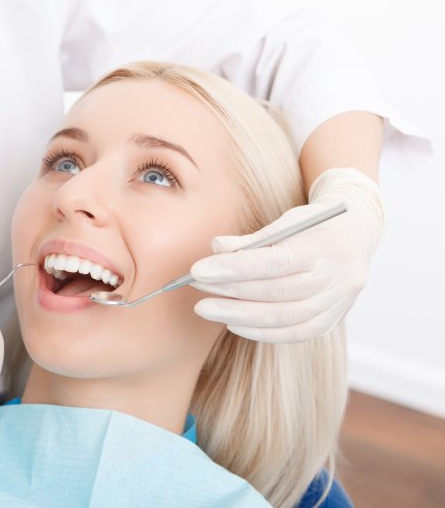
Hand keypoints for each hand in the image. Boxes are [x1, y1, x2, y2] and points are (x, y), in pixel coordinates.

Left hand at [190, 168, 384, 342]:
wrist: (358, 234)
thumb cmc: (314, 225)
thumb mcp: (286, 220)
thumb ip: (252, 238)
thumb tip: (216, 248)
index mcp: (322, 247)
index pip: (272, 262)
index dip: (232, 268)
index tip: (198, 270)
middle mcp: (333, 278)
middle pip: (273, 292)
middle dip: (228, 291)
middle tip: (196, 287)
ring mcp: (336, 303)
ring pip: (281, 317)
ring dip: (237, 315)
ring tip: (207, 307)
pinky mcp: (331, 320)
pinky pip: (293, 333)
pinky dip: (260, 331)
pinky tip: (233, 323)